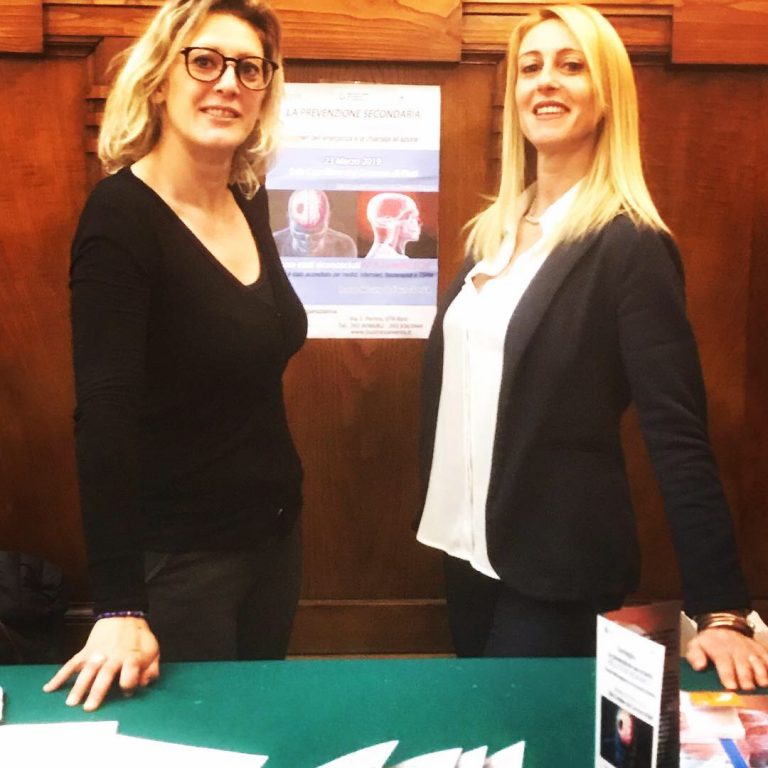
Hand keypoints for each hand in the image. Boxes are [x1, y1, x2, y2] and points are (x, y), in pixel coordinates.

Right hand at [43, 616, 159, 710]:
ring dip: (79, 686)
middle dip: (98, 690)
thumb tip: (144, 684)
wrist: (124, 615)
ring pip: (87, 671)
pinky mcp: (86, 651)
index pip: (130, 674)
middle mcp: (113, 656)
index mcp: (131, 657)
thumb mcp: (152, 650)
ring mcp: (97, 654)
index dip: (129, 684)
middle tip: (90, 707)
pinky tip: (48, 688)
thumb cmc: (139, 638)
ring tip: (71, 703)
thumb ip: (151, 669)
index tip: (127, 692)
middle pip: (105, 674)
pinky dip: (59, 675)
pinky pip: (71, 664)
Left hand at [686, 628, 767, 690]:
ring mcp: (749, 648)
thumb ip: (695, 656)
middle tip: (747, 688)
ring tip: (762, 683)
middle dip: (745, 676)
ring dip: (761, 672)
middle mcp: (735, 647)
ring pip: (757, 661)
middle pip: (742, 663)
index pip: (723, 661)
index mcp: (718, 648)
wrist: (722, 626)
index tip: (731, 686)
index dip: (728, 674)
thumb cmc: (709, 643)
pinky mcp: (759, 649)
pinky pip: (767, 657)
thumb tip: (699, 666)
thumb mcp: (695, 646)